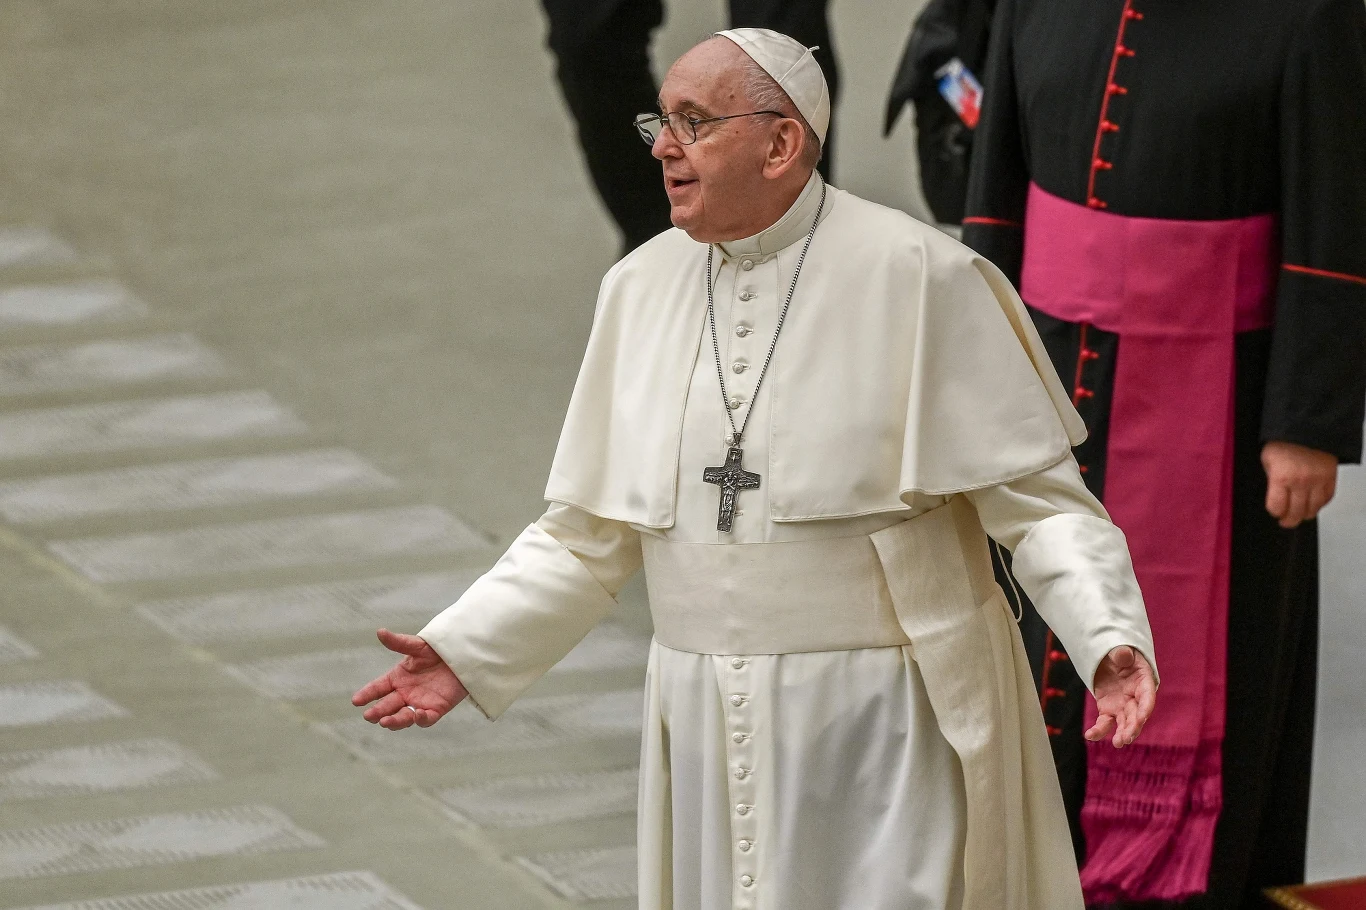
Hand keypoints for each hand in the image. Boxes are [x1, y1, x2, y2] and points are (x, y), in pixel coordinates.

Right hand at [351, 629, 467, 729]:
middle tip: (369, 716)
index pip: (378, 688)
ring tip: (385, 721)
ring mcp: (419, 703)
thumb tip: (380, 631)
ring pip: (403, 716)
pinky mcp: (436, 710)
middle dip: (378, 711)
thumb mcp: (417, 646)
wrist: (461, 657)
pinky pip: (426, 719)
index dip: (367, 694)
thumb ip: (399, 642)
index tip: (356, 701)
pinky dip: (421, 719)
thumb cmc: (436, 651)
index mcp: (397, 678)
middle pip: (388, 705)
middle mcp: (405, 693)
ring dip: (395, 720)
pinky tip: (417, 715)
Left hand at [1086, 645, 1156, 748]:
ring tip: (1118, 743)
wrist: (1110, 659)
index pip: (1147, 697)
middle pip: (1136, 715)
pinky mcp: (1108, 710)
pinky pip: (1104, 722)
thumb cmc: (1120, 653)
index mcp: (1143, 682)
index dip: (1145, 707)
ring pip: (1124, 723)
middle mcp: (1135, 698)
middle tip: (1127, 737)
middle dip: (1133, 726)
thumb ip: (1122, 653)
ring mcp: (1122, 706)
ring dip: (1122, 733)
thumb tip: (1123, 654)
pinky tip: (1090, 736)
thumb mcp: (1122, 650)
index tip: (1142, 718)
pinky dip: (1098, 730)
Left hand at [1262, 441, 1337, 528]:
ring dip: (1305, 515)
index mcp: (1281, 477)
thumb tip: (1274, 494)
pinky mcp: (1331, 477)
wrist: (1307, 425)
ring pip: (1313, 509)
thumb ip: (1271, 479)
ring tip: (1299, 515)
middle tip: (1286, 521)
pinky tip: (1314, 504)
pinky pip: (1327, 498)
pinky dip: (1320, 504)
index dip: (1274, 512)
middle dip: (1289, 520)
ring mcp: (1318, 481)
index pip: (1277, 507)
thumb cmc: (1285, 440)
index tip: (1274, 511)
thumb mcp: (1267, 459)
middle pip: (1295, 513)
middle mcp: (1301, 482)